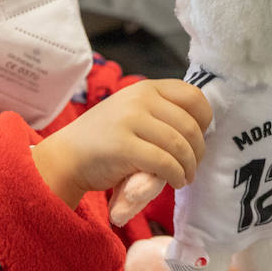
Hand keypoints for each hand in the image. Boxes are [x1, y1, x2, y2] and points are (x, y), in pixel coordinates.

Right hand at [33, 79, 210, 207]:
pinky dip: (176, 175)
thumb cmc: (105, 139)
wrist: (67, 157)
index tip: (199, 138)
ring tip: (185, 177)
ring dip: (189, 167)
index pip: (193, 96)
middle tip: (193, 166)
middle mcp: (139, 99)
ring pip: (180, 145)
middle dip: (198, 151)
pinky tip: (175, 182)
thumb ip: (160, 112)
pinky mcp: (124, 146)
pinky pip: (165, 162)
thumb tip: (201, 128)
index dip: (204, 119)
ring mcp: (130, 121)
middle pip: (190, 125)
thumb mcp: (133, 113)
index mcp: (146, 88)